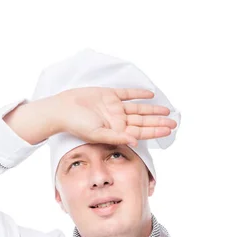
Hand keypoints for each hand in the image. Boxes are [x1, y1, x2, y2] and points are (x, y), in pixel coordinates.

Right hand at [53, 86, 176, 146]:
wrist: (62, 109)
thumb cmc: (76, 125)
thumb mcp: (97, 134)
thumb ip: (117, 137)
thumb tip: (136, 142)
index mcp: (116, 130)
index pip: (140, 132)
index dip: (155, 131)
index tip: (169, 130)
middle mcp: (117, 120)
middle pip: (142, 121)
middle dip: (158, 122)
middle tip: (174, 122)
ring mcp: (113, 107)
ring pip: (138, 109)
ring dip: (152, 110)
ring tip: (167, 111)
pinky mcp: (108, 95)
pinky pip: (126, 94)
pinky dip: (138, 94)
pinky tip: (150, 95)